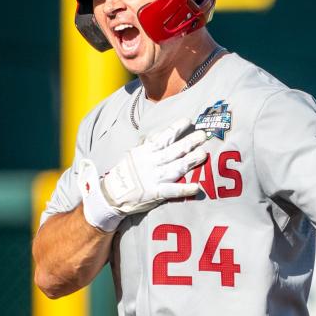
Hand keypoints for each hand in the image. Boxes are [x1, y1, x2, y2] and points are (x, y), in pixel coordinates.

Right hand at [78, 118, 207, 230]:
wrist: (112, 194)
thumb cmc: (125, 173)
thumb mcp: (134, 154)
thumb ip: (147, 145)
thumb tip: (160, 134)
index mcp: (146, 151)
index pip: (163, 136)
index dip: (176, 128)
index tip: (188, 121)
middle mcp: (152, 162)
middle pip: (173, 150)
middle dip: (189, 141)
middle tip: (203, 135)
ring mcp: (154, 178)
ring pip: (176, 167)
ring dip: (190, 161)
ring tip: (203, 154)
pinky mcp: (156, 193)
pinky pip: (172, 191)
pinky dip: (184, 189)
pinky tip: (196, 187)